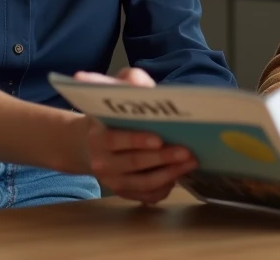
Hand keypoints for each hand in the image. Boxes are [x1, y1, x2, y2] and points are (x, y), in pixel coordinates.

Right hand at [73, 67, 197, 204]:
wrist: (88, 145)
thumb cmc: (109, 116)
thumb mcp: (112, 94)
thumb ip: (127, 83)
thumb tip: (137, 82)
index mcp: (97, 136)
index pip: (114, 140)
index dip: (137, 140)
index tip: (159, 138)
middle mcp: (102, 163)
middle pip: (134, 163)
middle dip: (163, 158)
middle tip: (187, 151)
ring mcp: (113, 181)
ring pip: (143, 183)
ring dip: (169, 174)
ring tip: (191, 163)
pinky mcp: (125, 193)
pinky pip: (147, 197)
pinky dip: (164, 188)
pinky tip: (179, 176)